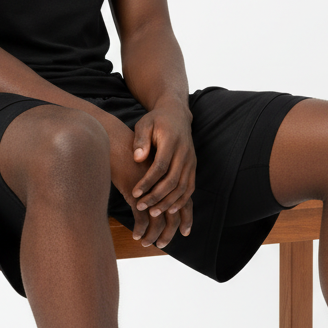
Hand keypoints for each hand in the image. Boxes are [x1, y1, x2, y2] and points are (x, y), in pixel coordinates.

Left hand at [130, 99, 195, 247]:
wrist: (176, 114)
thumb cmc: (156, 120)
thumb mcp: (144, 124)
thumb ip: (141, 140)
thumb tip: (138, 158)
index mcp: (172, 141)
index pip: (160, 167)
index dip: (148, 182)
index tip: (134, 193)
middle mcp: (185, 152)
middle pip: (173, 180)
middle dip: (157, 196)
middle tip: (141, 207)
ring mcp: (191, 161)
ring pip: (183, 187)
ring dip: (169, 202)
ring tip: (153, 212)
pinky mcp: (193, 166)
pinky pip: (190, 187)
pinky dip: (182, 200)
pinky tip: (170, 210)